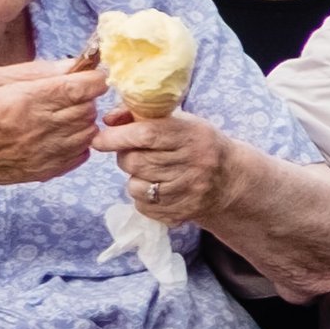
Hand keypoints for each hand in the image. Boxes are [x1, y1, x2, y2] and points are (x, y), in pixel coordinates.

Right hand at [0, 55, 103, 191]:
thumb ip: (34, 71)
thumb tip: (72, 63)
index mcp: (25, 101)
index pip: (81, 88)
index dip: (93, 77)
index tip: (89, 72)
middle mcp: (39, 130)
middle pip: (88, 109)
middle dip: (86, 96)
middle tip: (69, 90)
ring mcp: (42, 155)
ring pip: (88, 133)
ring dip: (82, 119)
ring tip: (62, 111)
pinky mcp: (42, 172)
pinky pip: (80, 156)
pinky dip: (77, 143)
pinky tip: (58, 133)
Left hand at [96, 109, 230, 230]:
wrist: (230, 180)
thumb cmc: (198, 143)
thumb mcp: (180, 121)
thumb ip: (143, 116)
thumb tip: (109, 120)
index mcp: (192, 135)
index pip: (148, 134)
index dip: (118, 137)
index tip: (99, 139)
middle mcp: (193, 164)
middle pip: (137, 162)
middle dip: (124, 156)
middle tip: (131, 152)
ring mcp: (189, 191)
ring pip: (136, 186)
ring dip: (133, 177)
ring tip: (148, 170)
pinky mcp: (183, 213)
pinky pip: (143, 206)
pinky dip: (142, 197)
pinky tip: (157, 187)